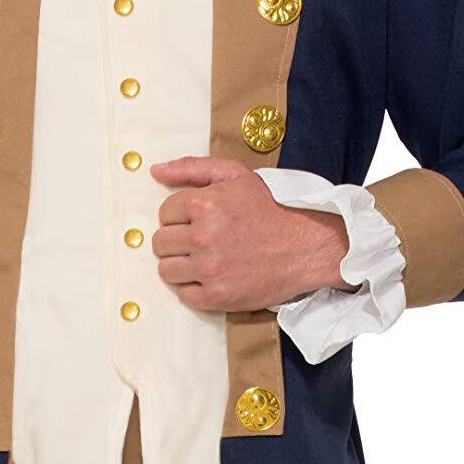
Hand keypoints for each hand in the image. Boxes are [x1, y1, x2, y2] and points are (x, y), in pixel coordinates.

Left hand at [150, 157, 360, 310]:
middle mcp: (203, 236)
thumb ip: (192, 168)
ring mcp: (209, 268)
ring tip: (205, 260)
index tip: (199, 221)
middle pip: (161, 243)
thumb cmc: (272, 210)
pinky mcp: (218, 296)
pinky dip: (194, 289)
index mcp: (204, 204)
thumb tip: (156, 170)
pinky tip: (212, 277)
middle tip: (201, 242)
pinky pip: (183, 295)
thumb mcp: (236, 175)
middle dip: (177, 241)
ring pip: (167, 270)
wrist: (306, 246)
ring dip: (182, 266)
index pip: (164, 213)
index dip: (180, 217)